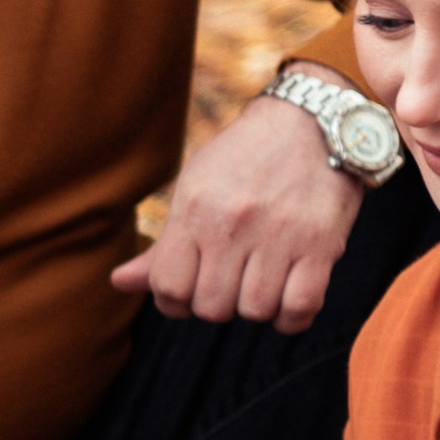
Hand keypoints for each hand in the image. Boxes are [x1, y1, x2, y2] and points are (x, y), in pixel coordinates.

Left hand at [112, 89, 359, 330]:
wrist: (309, 121)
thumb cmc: (242, 161)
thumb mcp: (193, 189)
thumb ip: (162, 246)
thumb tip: (119, 282)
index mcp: (194, 210)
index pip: (168, 287)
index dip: (174, 302)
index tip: (189, 291)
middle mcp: (233, 223)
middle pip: (212, 307)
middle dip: (217, 305)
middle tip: (229, 282)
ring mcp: (279, 234)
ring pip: (255, 310)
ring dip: (256, 308)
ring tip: (260, 283)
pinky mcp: (321, 244)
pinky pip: (300, 307)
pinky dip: (292, 318)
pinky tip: (287, 300)